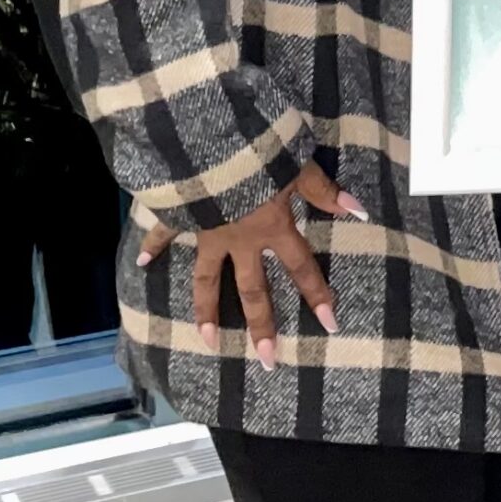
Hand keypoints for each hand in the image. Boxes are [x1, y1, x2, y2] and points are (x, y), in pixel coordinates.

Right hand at [138, 163, 365, 369]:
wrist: (212, 139)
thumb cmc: (260, 150)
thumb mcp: (299, 167)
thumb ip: (325, 191)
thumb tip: (360, 211)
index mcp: (272, 227)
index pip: (300, 266)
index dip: (317, 294)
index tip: (330, 325)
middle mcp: (240, 239)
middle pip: (252, 290)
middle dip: (261, 326)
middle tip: (267, 361)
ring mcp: (208, 232)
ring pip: (205, 278)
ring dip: (206, 310)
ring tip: (208, 340)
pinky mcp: (182, 215)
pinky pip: (164, 233)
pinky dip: (151, 245)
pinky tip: (140, 261)